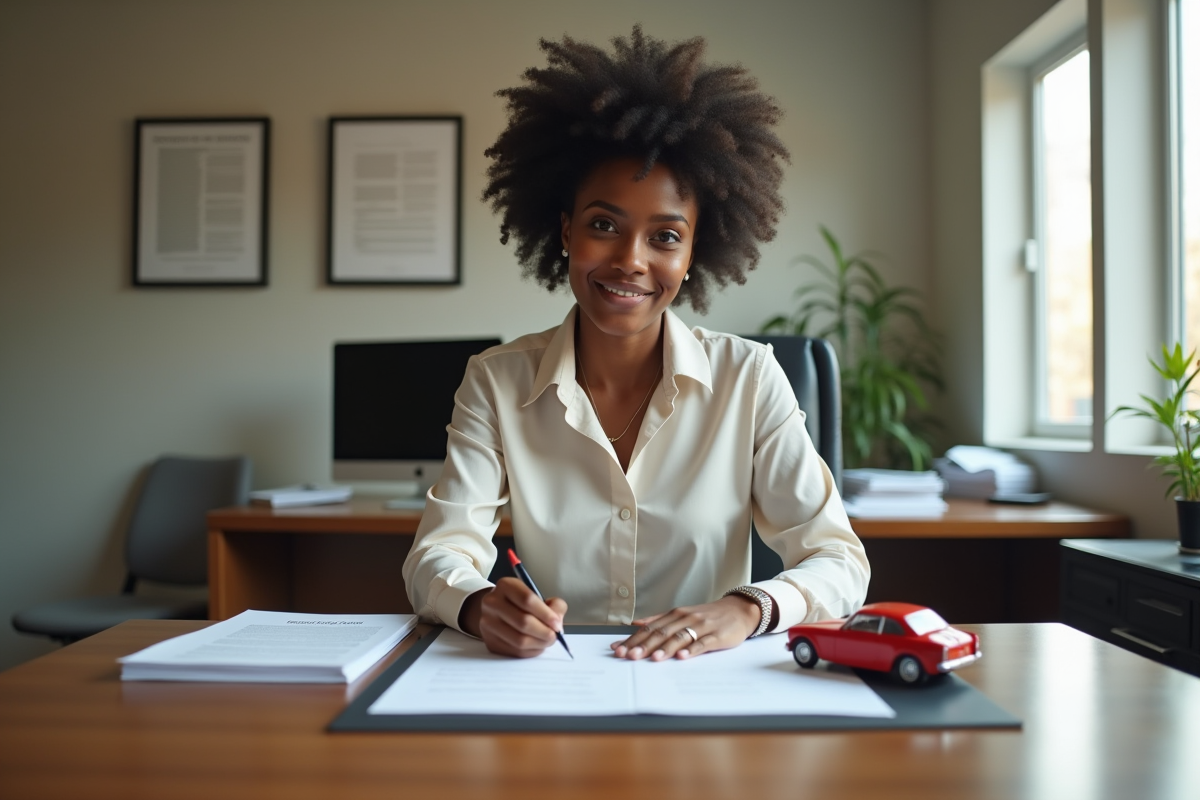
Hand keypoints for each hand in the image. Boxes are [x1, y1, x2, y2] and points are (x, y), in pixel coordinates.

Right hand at [459, 578, 567, 657]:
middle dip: (544, 632)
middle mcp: (492, 603)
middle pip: (523, 622)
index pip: (527, 600)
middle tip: (554, 635)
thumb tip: (557, 622)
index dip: (546, 614)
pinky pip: (515, 651)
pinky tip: (537, 646)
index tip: (557, 623)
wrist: (495, 611)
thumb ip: (553, 605)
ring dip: (539, 644)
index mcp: (505, 585)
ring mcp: (488, 623)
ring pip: (519, 640)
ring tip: (548, 641)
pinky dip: (531, 651)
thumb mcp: (537, 594)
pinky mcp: (489, 641)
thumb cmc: (521, 603)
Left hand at [610, 594, 762, 660]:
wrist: (739, 610)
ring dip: (666, 648)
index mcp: (676, 614)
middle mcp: (686, 618)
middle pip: (662, 632)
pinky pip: (703, 643)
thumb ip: (660, 619)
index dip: (634, 639)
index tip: (619, 649)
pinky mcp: (717, 636)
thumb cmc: (708, 615)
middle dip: (644, 645)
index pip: (651, 627)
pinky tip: (683, 657)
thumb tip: (635, 623)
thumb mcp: (682, 614)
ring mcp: (702, 626)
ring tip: (654, 658)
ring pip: (680, 637)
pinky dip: (692, 650)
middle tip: (629, 656)